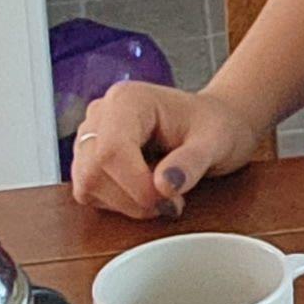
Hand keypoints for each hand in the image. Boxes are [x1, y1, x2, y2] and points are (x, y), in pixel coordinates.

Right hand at [69, 78, 269, 220]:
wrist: (213, 125)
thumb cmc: (215, 127)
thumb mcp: (216, 142)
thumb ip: (192, 162)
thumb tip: (164, 187)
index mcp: (127, 100)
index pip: (111, 151)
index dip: (136, 186)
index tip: (170, 201)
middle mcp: (100, 115)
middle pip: (93, 172)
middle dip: (133, 199)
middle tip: (172, 201)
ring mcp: (90, 137)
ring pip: (87, 186)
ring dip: (126, 203)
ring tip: (163, 194)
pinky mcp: (88, 160)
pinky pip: (89, 193)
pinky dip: (118, 203)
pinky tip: (145, 190)